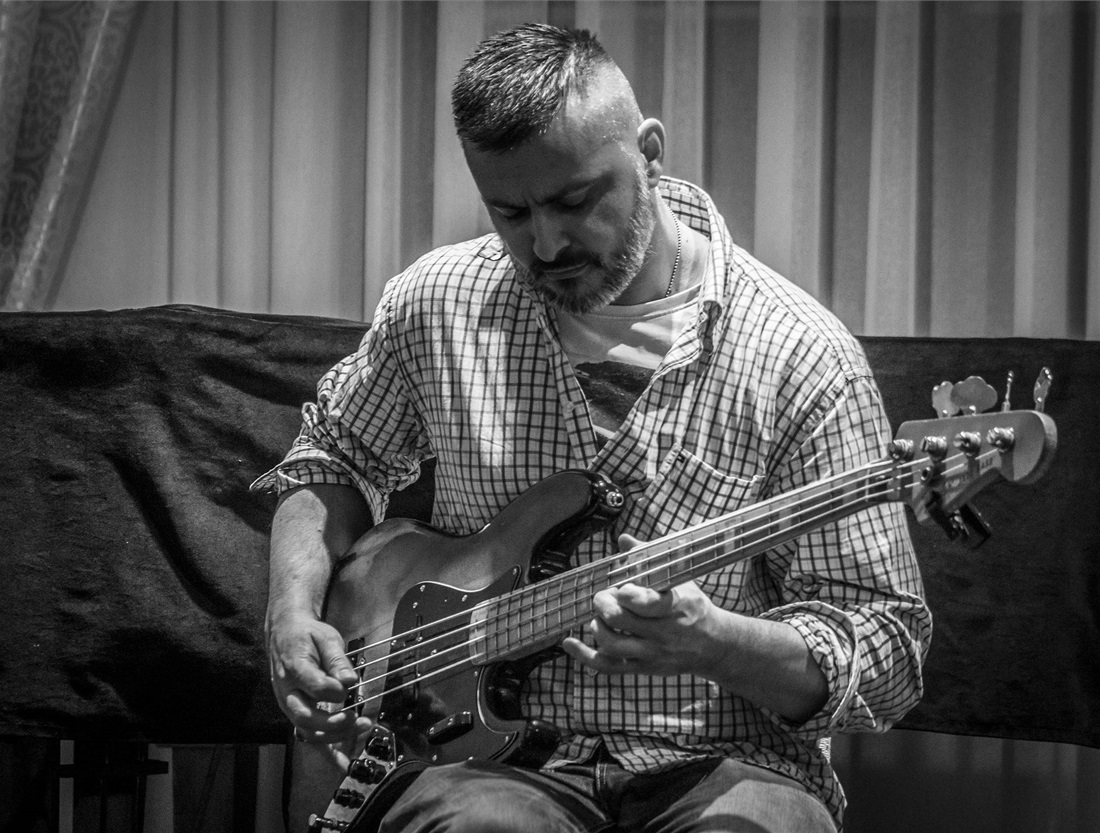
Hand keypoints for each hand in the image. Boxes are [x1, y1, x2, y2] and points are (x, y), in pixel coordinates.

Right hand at [267, 610, 371, 744]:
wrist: (285, 634)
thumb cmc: (306, 635)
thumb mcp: (326, 638)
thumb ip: (337, 660)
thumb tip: (349, 680)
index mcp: (295, 668)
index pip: (316, 688)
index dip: (336, 691)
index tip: (349, 684)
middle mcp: (287, 690)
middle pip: (305, 717)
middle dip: (332, 723)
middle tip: (354, 717)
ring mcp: (287, 703)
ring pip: (305, 729)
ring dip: (332, 734)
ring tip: (356, 726)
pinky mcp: (292, 709)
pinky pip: (307, 730)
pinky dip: (327, 735)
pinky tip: (346, 730)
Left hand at [561, 535, 732, 678]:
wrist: (714, 645)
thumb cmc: (692, 606)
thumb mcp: (680, 579)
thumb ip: (650, 559)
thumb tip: (623, 539)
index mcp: (676, 605)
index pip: (648, 602)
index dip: (628, 594)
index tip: (621, 587)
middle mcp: (665, 632)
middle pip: (622, 621)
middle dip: (604, 605)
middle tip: (602, 596)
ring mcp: (653, 653)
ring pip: (613, 645)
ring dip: (597, 627)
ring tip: (598, 616)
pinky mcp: (644, 668)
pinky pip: (609, 666)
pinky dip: (584, 656)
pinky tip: (568, 643)